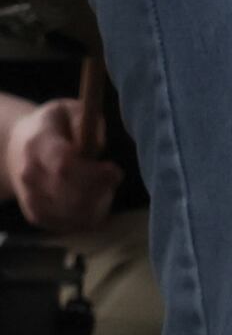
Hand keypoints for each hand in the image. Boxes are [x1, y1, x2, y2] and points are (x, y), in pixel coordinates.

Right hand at [1, 99, 117, 236]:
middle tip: (113, 177)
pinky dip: (89, 216)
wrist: (14, 149)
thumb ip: (86, 121)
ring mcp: (31, 199)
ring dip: (98, 205)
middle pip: (69, 195)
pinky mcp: (37, 216)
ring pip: (71, 216)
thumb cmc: (53, 125)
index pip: (64, 166)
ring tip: (104, 187)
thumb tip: (97, 147)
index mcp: (38, 144)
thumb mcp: (69, 109)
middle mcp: (30, 176)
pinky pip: (70, 225)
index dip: (94, 173)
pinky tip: (95, 200)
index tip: (113, 169)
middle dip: (101, 190)